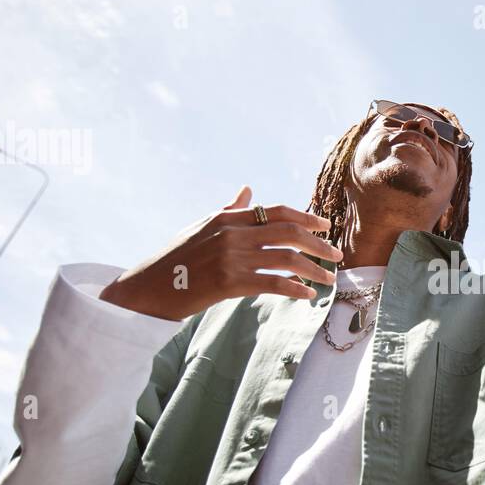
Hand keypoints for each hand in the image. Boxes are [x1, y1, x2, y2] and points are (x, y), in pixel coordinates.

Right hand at [98, 186, 343, 320]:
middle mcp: (232, 233)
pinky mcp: (230, 283)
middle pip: (289, 232)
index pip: (277, 212)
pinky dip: (295, 289)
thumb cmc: (175, 258)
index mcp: (227, 217)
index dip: (306, 217)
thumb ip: (229, 209)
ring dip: (314, 269)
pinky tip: (308, 295)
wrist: (148, 288)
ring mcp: (231, 257)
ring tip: (329, 279)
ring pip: (287, 259)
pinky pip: (274, 284)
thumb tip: (248, 189)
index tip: (326, 226)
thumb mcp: (201, 226)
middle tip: (336, 254)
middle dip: (318, 243)